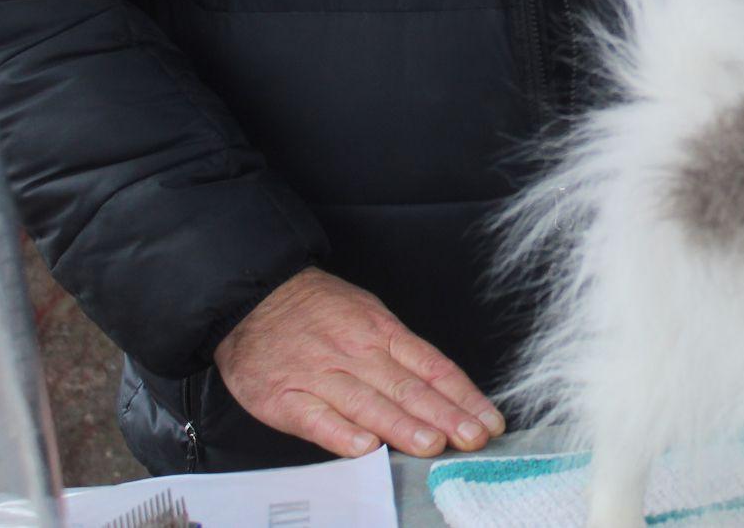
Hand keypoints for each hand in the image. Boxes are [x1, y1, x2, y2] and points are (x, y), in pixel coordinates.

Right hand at [213, 267, 503, 458]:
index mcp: (381, 332)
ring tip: (432, 443)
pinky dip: (340, 433)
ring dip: (403, 426)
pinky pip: (316, 418)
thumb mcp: (368, 315)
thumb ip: (399, 355)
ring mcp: (320, 375)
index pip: (433, 367)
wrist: (254, 295)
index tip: (488, 420)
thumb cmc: (317, 310)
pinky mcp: (285, 396)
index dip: (463, 396)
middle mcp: (356, 353)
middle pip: (408, 388)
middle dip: (445, 415)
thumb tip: (440, 391)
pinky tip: (364, 447)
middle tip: (472, 437)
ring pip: (368, 403)